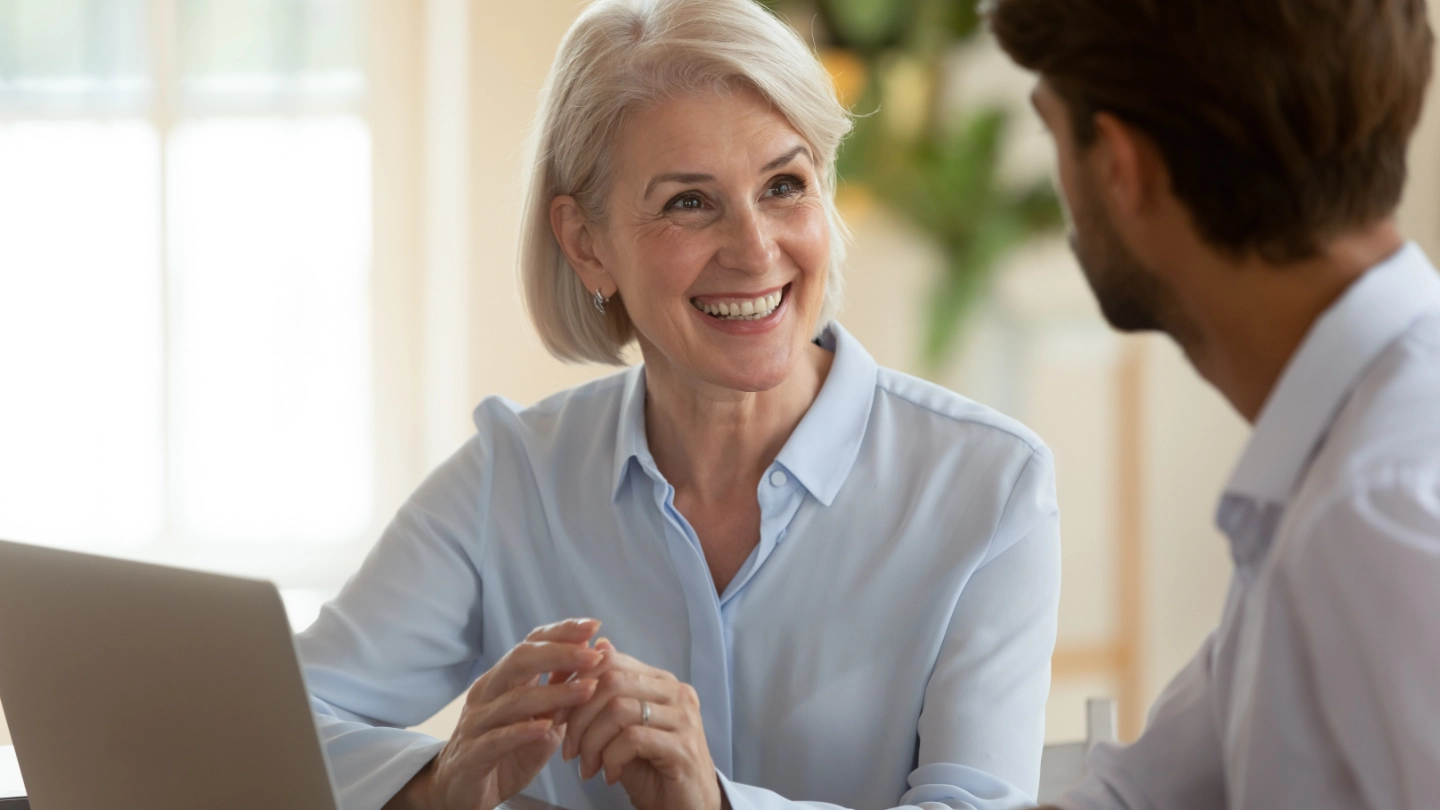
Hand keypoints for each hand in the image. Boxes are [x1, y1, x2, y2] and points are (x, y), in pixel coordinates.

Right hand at [386, 619, 604, 809]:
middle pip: (520, 660)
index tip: (593, 624)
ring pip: (514, 700)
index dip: (560, 633)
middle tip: (593, 655)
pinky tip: (547, 727)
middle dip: (560, 654)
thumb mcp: (541, 721)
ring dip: (555, 693)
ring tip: (588, 690)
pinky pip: (496, 739)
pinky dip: (522, 731)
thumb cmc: (506, 754)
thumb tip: (596, 662)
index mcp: (502, 681)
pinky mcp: (471, 756)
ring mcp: (476, 724)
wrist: (459, 793)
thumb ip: (561, 696)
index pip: (530, 645)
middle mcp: (486, 694)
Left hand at [561, 639, 720, 809]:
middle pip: (612, 682)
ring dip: (592, 742)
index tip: (557, 715)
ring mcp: (683, 719)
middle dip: (579, 717)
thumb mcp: (624, 729)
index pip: (611, 662)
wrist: (686, 809)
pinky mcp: (683, 747)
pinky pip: (632, 739)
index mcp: (662, 682)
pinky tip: (610, 775)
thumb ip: (610, 695)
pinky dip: (611, 758)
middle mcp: (677, 693)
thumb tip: (597, 647)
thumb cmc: (654, 770)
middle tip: (570, 749)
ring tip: (589, 766)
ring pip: (618, 710)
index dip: (576, 685)